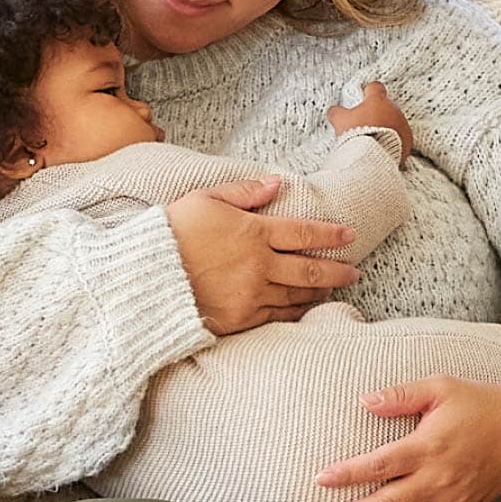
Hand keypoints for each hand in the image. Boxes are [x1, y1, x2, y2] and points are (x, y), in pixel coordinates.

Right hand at [166, 177, 361, 336]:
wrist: (145, 277)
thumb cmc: (171, 233)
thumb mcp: (204, 199)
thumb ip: (243, 192)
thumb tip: (275, 183)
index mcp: (253, 232)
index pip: (304, 233)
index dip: (331, 234)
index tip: (349, 235)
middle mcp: (259, 265)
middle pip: (310, 270)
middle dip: (338, 270)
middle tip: (354, 272)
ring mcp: (251, 294)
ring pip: (296, 296)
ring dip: (318, 292)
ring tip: (332, 289)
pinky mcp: (239, 318)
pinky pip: (275, 317)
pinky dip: (294, 313)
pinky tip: (302, 310)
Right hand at [327, 80, 412, 165]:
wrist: (372, 157)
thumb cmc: (358, 135)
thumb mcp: (341, 120)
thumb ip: (337, 112)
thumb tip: (334, 110)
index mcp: (377, 100)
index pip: (375, 87)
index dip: (368, 91)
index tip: (363, 96)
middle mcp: (393, 109)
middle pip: (385, 106)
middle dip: (376, 113)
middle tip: (364, 124)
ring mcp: (402, 125)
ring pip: (395, 121)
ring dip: (385, 127)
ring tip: (373, 139)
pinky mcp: (408, 140)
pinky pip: (401, 137)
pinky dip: (392, 141)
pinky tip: (382, 148)